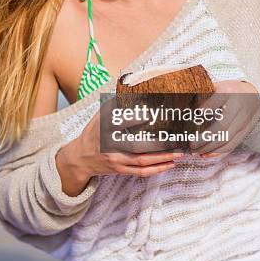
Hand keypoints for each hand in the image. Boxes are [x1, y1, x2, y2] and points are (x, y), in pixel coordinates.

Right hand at [67, 100, 183, 179]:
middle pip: (136, 145)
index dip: (135, 118)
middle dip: (158, 143)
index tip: (151, 114)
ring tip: (179, 153)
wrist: (80, 158)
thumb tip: (132, 88)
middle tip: (176, 138)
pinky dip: (156, 169)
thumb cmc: (94, 132)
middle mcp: (110, 145)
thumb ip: (114, 104)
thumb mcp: (99, 116)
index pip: (120, 123)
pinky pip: (141, 172)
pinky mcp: (120, 170)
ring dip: (162, 158)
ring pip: (142, 161)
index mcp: (104, 128)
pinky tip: (170, 164)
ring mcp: (115, 160)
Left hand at [188, 80, 259, 157]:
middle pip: (223, 125)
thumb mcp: (219, 86)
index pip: (219, 99)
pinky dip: (218, 152)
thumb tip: (189, 106)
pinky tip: (206, 154)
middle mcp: (238, 107)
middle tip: (192, 144)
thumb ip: (206, 94)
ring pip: (227, 139)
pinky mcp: (246, 131)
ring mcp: (244, 121)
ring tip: (196, 151)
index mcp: (230, 92)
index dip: (209, 106)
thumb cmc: (230, 91)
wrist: (254, 95)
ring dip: (210, 148)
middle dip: (205, 137)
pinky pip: (232, 145)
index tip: (198, 111)